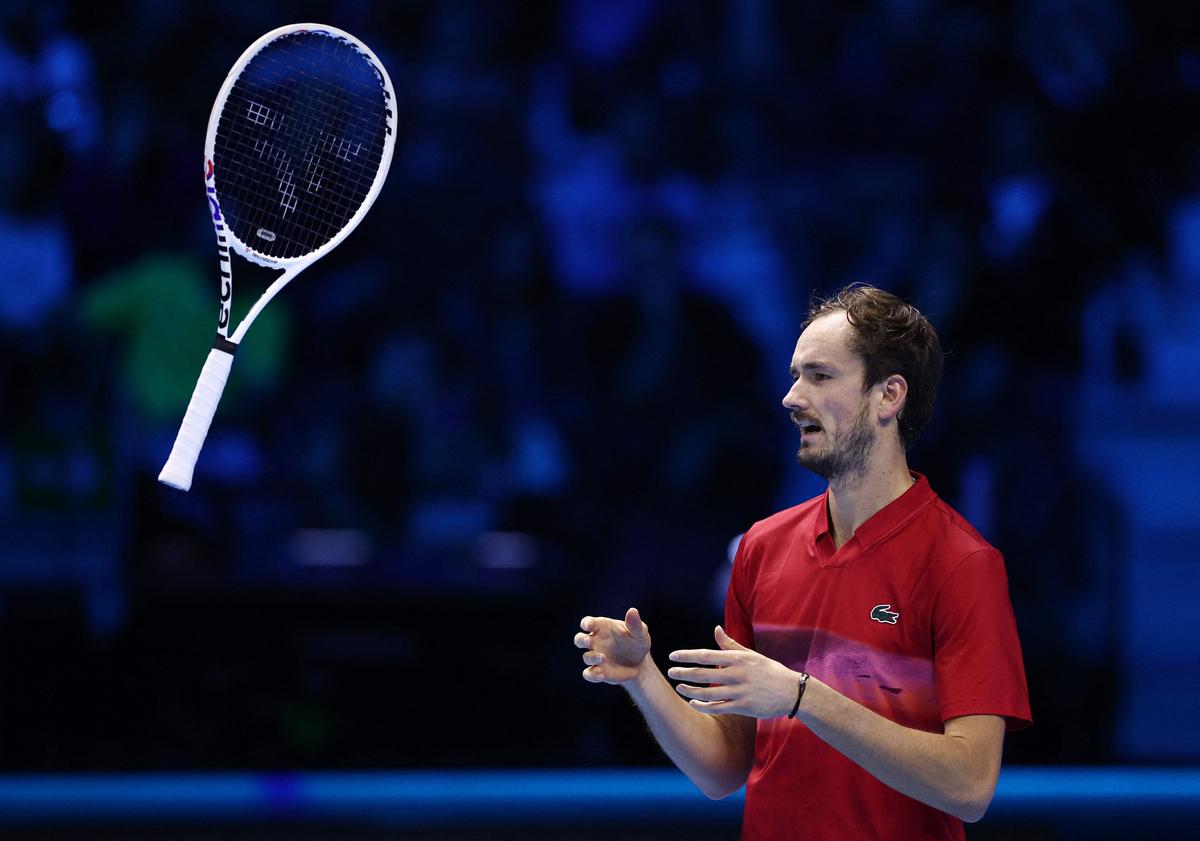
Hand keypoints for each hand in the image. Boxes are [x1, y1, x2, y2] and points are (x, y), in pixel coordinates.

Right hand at [575, 607, 651, 684]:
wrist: (640, 663)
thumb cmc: (637, 642)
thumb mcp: (640, 633)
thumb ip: (635, 624)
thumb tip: (632, 611)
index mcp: (602, 628)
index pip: (588, 622)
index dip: (586, 623)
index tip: (588, 625)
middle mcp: (595, 642)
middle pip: (579, 639)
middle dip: (581, 640)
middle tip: (589, 641)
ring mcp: (596, 657)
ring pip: (586, 657)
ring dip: (592, 657)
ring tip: (603, 658)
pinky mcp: (599, 671)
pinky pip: (589, 674)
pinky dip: (592, 675)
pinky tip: (602, 674)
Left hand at [666, 625, 800, 718]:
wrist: (791, 691)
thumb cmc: (769, 670)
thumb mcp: (751, 654)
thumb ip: (730, 644)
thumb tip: (715, 629)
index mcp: (738, 658)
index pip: (706, 655)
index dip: (687, 656)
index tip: (673, 656)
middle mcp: (737, 674)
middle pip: (703, 674)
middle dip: (684, 672)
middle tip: (670, 672)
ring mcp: (740, 691)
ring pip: (708, 693)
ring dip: (690, 690)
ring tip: (679, 687)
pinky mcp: (743, 707)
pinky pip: (718, 708)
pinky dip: (703, 706)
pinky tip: (693, 703)